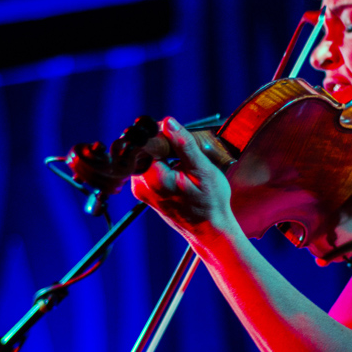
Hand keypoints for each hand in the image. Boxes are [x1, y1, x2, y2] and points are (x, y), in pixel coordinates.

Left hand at [130, 117, 237, 246]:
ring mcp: (140, 189)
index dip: (160, 133)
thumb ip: (184, 145)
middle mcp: (140, 184)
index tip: (175, 135)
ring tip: (183, 164)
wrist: (209, 230)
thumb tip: (168, 122)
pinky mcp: (144, 192)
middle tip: (183, 150)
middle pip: (144, 149)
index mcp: (152, 178)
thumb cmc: (210, 203)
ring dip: (163, 153)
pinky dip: (161, 163)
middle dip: (162, 143)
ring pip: (146, 157)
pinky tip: (178, 171)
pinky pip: (148, 167)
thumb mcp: (203, 171)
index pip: (145, 141)